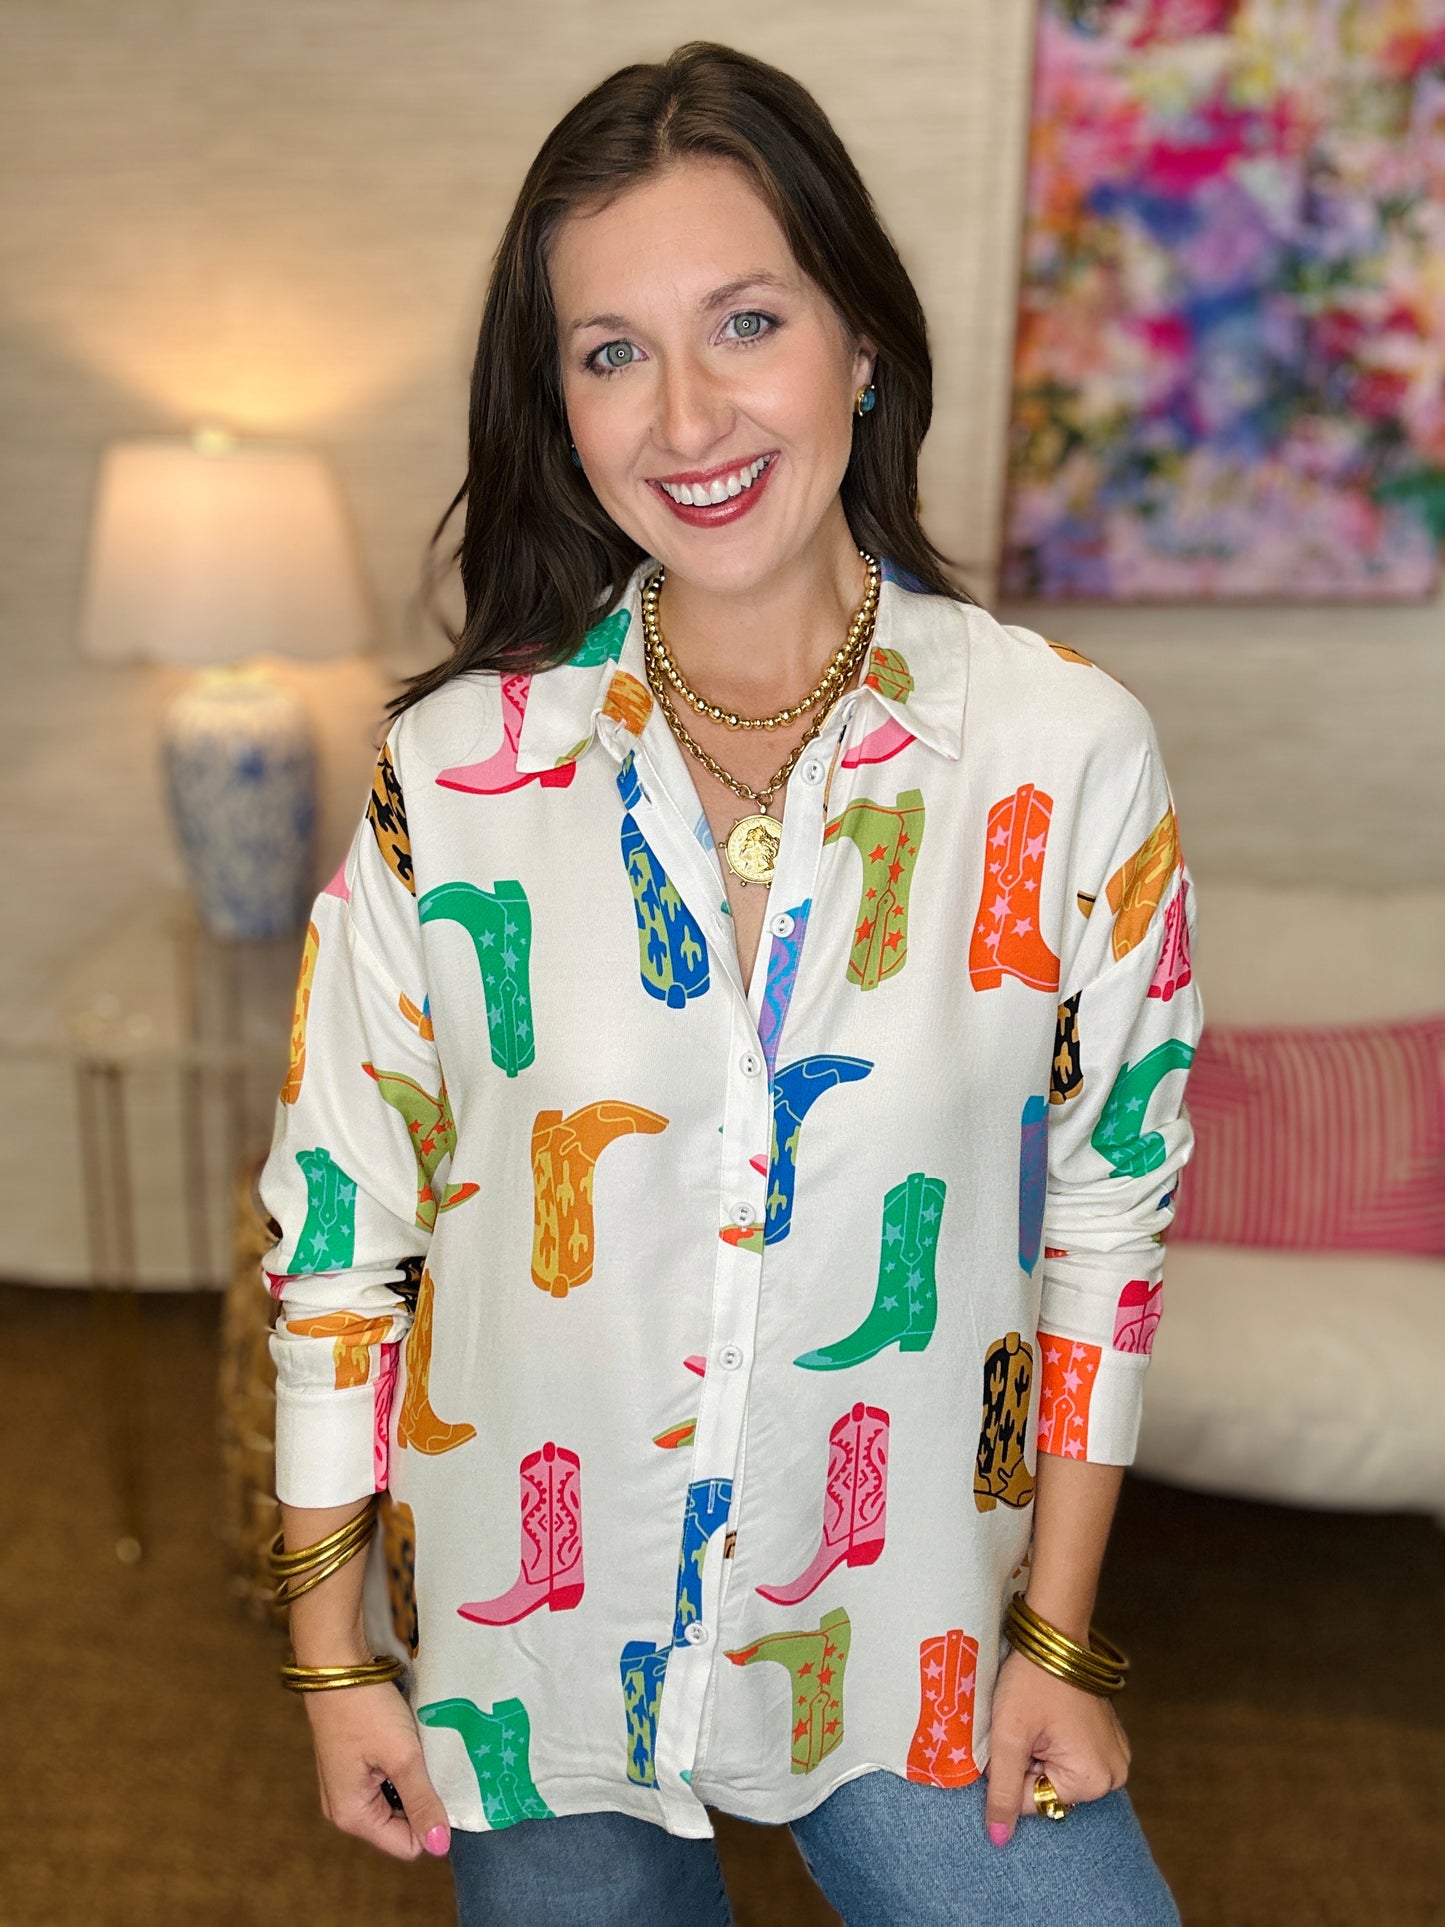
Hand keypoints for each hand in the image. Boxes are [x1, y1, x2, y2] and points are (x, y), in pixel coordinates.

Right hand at [303, 1680, 451, 1861]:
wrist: (335, 1664)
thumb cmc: (366, 1708)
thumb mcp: (402, 1756)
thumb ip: (422, 1801)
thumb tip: (440, 1846)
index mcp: (352, 1816)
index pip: (407, 1845)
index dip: (431, 1820)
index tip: (442, 1784)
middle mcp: (344, 1809)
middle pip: (400, 1825)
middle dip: (421, 1798)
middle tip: (431, 1762)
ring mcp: (345, 1787)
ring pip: (395, 1800)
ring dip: (412, 1779)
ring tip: (420, 1750)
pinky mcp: (351, 1766)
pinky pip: (384, 1781)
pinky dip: (400, 1766)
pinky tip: (407, 1741)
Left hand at [983, 1647, 1130, 1845]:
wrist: (1055, 1633)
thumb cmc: (1032, 1680)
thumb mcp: (1010, 1737)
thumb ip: (1002, 1792)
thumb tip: (998, 1840)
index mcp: (1094, 1780)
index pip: (1033, 1802)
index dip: (1013, 1771)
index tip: (1017, 1735)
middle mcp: (1114, 1775)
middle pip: (1047, 1790)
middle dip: (1027, 1763)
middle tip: (1025, 1724)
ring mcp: (1114, 1755)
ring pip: (1055, 1773)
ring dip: (1037, 1752)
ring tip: (1036, 1718)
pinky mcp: (1107, 1739)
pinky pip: (1069, 1757)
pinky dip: (1051, 1742)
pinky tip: (1048, 1715)